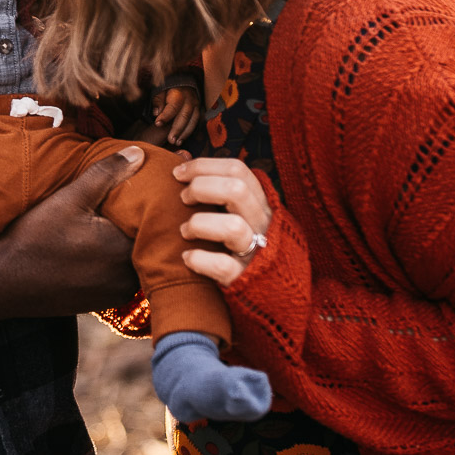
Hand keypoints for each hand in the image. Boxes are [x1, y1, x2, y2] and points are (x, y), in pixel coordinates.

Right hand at [0, 150, 142, 330]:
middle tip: (137, 200)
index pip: (158, 225)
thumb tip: (138, 153)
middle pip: (148, 244)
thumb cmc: (34, 239)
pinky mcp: (101, 301)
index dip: (159, 204)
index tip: (157, 188)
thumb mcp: (69, 198)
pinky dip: (116, 259)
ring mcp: (115, 294)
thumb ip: (106, 174)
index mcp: (125, 252)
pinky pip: (120, 275)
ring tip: (120, 219)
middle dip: (145, 223)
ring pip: (135, 261)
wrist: (2, 282)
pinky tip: (100, 243)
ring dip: (130, 243)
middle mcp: (127, 279)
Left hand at [152, 85, 200, 147]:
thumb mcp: (160, 91)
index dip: (165, 116)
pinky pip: (196, 123)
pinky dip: (190, 132)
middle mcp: (189, 100)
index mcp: (179, 94)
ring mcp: (196, 106)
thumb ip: (158, 101)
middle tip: (170, 140)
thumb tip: (156, 113)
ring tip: (177, 143)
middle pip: (184, 116)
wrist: (183, 85)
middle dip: (177, 129)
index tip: (158, 124)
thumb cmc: (169, 90)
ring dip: (185, 133)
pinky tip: (182, 139)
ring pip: (192, 121)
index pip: (172, 107)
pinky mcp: (199, 111)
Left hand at [172, 156, 271, 290]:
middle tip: (183, 199)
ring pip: (233, 227)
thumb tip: (182, 157)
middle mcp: (264, 225)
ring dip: (199, 224)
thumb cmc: (245, 245)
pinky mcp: (246, 280)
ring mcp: (258, 253)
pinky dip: (200, 260)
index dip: (203, 166)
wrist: (277, 297)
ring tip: (185, 231)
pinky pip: (223, 266)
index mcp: (261, 204)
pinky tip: (187, 258)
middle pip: (236, 189)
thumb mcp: (240, 214)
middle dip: (201, 187)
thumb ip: (216, 188)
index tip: (177, 173)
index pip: (238, 170)